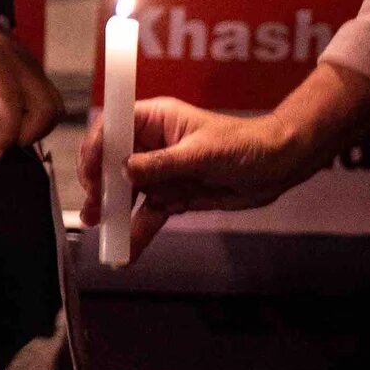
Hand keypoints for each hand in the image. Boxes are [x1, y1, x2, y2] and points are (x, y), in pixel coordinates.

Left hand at [0, 12, 60, 160]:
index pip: (12, 102)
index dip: (5, 133)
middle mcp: (20, 60)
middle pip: (45, 107)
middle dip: (27, 134)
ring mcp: (31, 65)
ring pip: (53, 106)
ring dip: (36, 128)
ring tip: (4, 134)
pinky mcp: (33, 71)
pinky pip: (48, 99)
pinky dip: (37, 118)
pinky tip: (12, 122)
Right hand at [78, 63, 369, 259]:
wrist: (279, 167)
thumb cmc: (245, 145)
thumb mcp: (203, 153)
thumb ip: (162, 163)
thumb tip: (124, 171)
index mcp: (154, 119)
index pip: (112, 129)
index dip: (96, 150)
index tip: (90, 174)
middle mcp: (151, 144)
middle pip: (112, 164)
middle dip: (100, 187)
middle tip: (93, 210)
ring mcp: (160, 172)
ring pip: (127, 193)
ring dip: (114, 213)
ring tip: (102, 231)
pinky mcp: (172, 195)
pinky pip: (148, 214)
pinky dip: (138, 231)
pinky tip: (127, 249)